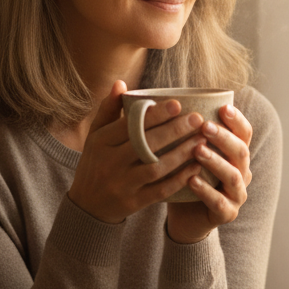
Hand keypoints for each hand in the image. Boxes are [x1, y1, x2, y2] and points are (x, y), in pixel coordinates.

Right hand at [68, 81, 209, 222]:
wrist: (86, 205)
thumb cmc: (96, 162)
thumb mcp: (95, 135)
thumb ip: (108, 109)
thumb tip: (120, 83)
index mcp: (100, 142)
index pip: (129, 125)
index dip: (154, 115)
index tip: (177, 104)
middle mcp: (110, 163)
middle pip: (145, 144)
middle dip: (174, 131)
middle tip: (197, 119)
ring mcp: (122, 184)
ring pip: (156, 167)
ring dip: (181, 154)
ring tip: (201, 140)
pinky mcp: (133, 203)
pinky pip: (160, 191)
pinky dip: (179, 179)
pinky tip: (196, 167)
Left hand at [166, 103, 253, 243]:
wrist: (185, 217)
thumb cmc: (185, 177)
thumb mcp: (187, 152)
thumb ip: (184, 131)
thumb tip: (161, 100)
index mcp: (235, 154)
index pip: (244, 132)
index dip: (236, 120)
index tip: (223, 107)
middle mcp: (242, 171)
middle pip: (241, 151)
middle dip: (223, 137)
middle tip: (204, 126)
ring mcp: (237, 194)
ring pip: (233, 176)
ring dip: (216, 161)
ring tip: (197, 151)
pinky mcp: (227, 213)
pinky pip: (219, 202)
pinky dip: (206, 191)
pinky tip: (191, 180)